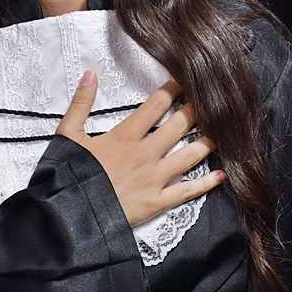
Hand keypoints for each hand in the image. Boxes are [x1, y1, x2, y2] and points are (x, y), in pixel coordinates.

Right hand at [56, 71, 224, 227]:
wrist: (70, 216)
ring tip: (224, 130)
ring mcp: (154, 178)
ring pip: (190, 155)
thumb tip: (90, 75)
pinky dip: (206, 183)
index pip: (156, 105)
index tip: (187, 78)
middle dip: (199, 109)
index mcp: (124, 136)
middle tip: (215, 98)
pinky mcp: (157, 202)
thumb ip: (80, 103)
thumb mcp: (67, 135)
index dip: (174, 89)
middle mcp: (145, 153)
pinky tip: (221, 175)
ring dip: (209, 141)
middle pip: (180, 125)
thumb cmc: (68, 176)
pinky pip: (187, 191)